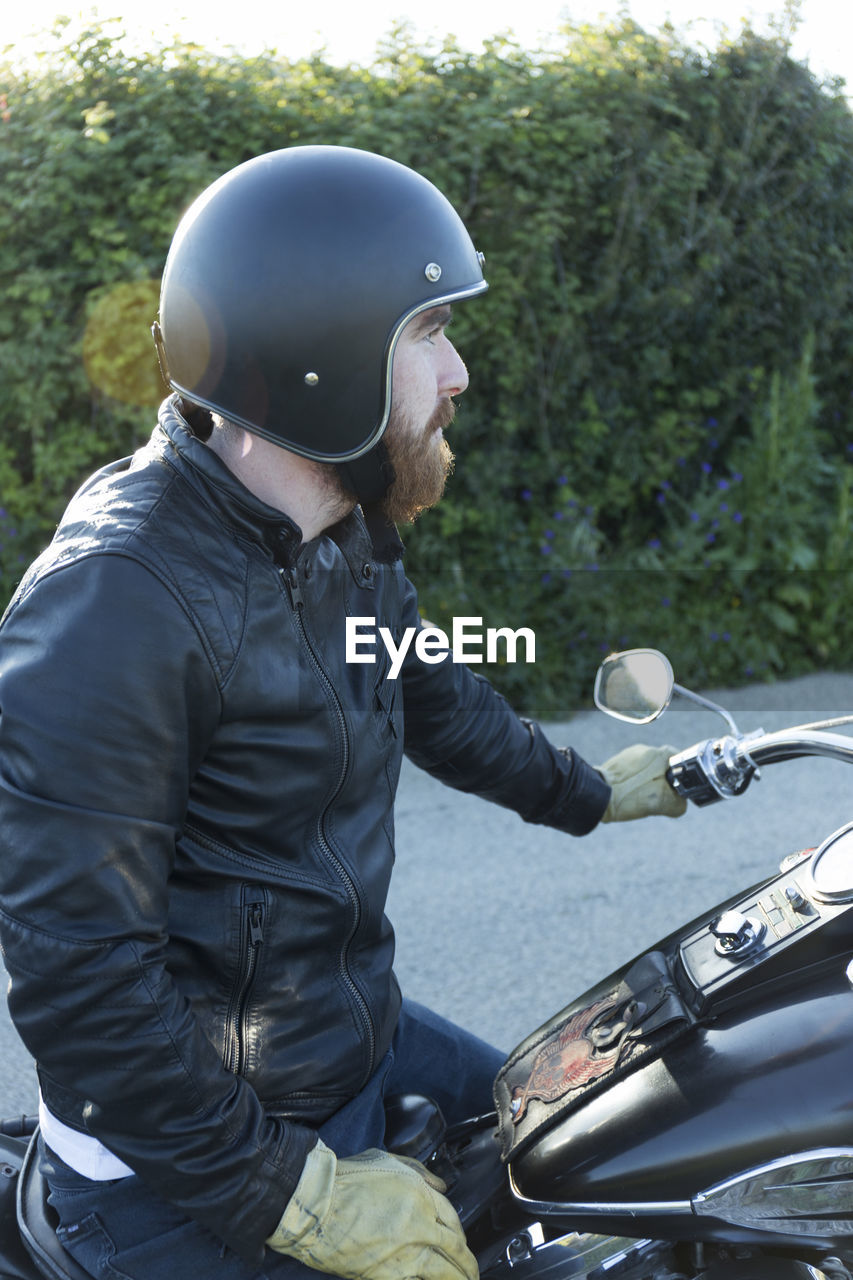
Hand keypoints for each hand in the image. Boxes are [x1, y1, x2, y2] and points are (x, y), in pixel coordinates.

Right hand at [267, 1139, 478, 1278]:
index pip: (453, 1217)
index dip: (460, 1231)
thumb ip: (420, 1173)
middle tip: (471, 1273)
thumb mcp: (388, 1160)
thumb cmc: (347, 1180)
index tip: (461, 1241)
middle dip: (467, 1264)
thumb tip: (441, 1184)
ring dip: (458, 1279)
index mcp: (421, 1195)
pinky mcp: (387, 1275)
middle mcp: (420, 1225)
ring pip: (444, 1273)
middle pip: (456, 1249)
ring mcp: (405, 1253)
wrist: (316, 1206)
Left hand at [597, 743, 686, 821]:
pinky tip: (629, 793)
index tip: (674, 794)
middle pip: (666, 770)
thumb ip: (679, 803)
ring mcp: (632, 754)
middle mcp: (648, 749)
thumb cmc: (629, 795)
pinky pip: (634, 773)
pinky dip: (634, 783)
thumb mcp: (661, 803)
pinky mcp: (619, 761)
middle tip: (654, 798)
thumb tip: (680, 803)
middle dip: (663, 786)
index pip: (683, 766)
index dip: (682, 783)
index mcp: (662, 754)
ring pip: (649, 772)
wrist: (598, 794)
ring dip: (647, 785)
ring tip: (638, 797)